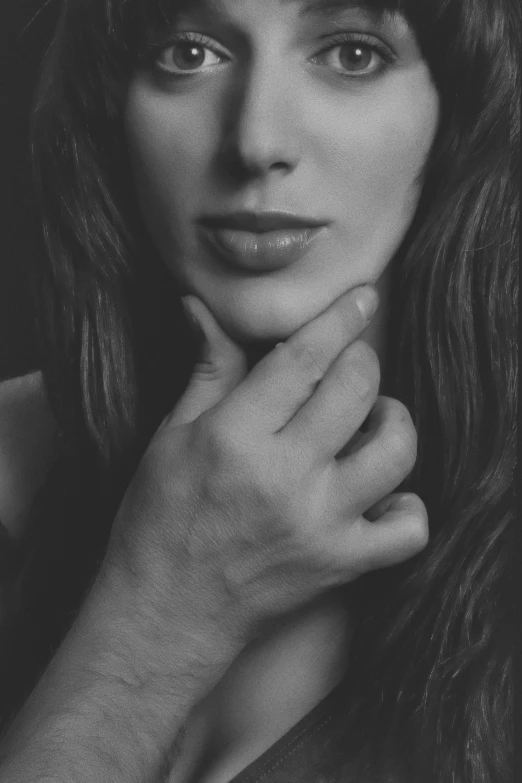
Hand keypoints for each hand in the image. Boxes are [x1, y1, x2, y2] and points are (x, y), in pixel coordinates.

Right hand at [106, 286, 427, 665]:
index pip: (304, 358)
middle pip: (357, 389)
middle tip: (348, 364)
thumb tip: (200, 307)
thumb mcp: (171, 436)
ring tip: (375, 419)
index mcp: (236, 436)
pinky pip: (408, 529)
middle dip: (362, 360)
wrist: (166, 611)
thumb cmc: (160, 521)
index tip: (363, 296)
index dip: (340, 319)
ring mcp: (320, 523)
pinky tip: (382, 492)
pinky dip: (407, 504)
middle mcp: (284, 476)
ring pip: (395, 450)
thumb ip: (207, 370)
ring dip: (393, 420)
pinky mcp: (341, 563)